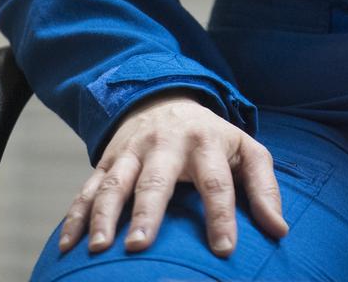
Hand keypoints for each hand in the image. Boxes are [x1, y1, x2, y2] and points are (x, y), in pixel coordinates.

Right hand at [57, 92, 287, 258]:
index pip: (217, 182)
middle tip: (140, 246)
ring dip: (104, 215)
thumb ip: (264, 188)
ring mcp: (132, 151)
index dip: (221, 216)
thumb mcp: (246, 151)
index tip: (225, 250)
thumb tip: (280, 231)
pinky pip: (86, 188)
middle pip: (157, 179)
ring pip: (115, 182)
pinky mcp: (107, 160)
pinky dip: (75, 216)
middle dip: (148, 212)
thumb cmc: (212, 138)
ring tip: (99, 249)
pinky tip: (67, 247)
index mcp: (206, 143)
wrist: (165, 97)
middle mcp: (166, 144)